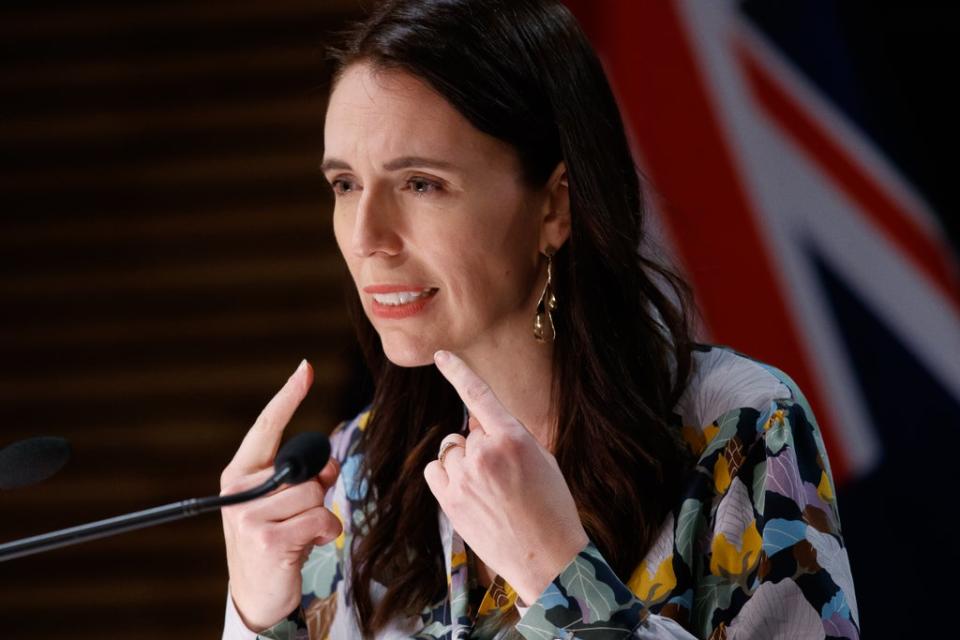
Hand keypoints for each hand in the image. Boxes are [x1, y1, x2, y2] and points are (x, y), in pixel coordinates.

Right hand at [219, 360, 342, 630]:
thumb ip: (302, 477)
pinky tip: (303, 549)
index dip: (288, 397)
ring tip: (297, 538)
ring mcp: (250, 518)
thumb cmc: (275, 543)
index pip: (266, 428)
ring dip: (320, 519)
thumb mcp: (282, 505)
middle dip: (315, 494)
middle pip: (306, 472)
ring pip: (316, 496)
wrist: (258, 598)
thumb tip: (331, 464)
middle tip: (296, 521)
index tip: (305, 368)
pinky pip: (321, 520)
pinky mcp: (268, 541)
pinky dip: (324, 534)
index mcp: (240, 475)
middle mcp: (239, 492)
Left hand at [424, 350, 588, 604]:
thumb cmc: (552, 507)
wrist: (547, 557)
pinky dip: (446, 476)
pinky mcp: (449, 500)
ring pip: (449, 452)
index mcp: (512, 437)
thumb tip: (476, 426)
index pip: (478, 394)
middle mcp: (484, 453)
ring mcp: (464, 477)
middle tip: (503, 476)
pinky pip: (435, 471)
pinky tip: (468, 493)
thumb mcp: (542, 460)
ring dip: (463, 463)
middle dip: (479, 446)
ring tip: (488, 490)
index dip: (457, 371)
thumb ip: (508, 436)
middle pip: (467, 433)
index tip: (441, 355)